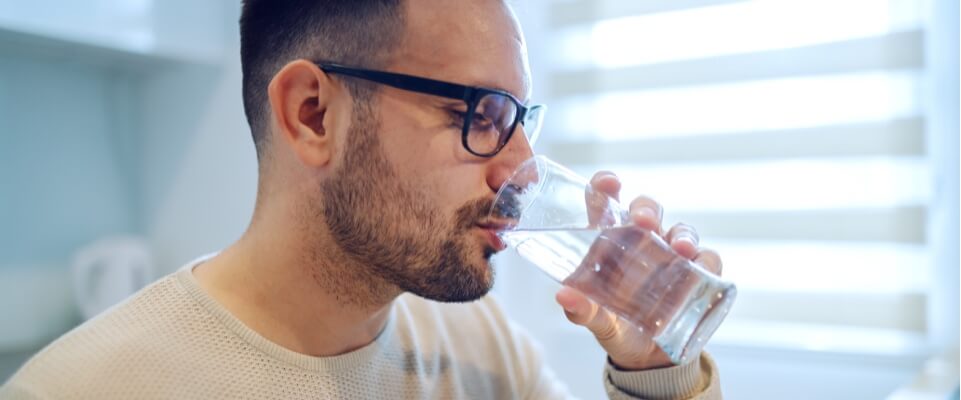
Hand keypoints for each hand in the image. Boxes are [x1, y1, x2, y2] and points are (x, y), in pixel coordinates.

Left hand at [554, 171, 723, 370]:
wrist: (645, 359)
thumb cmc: (614, 326)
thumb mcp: (596, 321)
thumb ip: (581, 309)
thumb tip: (563, 295)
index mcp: (611, 242)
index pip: (607, 204)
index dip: (606, 187)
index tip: (608, 183)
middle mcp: (642, 242)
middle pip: (647, 210)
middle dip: (647, 209)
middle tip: (644, 221)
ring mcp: (671, 256)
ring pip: (681, 230)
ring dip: (683, 234)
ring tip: (682, 249)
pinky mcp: (696, 276)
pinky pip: (709, 260)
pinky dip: (707, 260)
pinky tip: (702, 266)